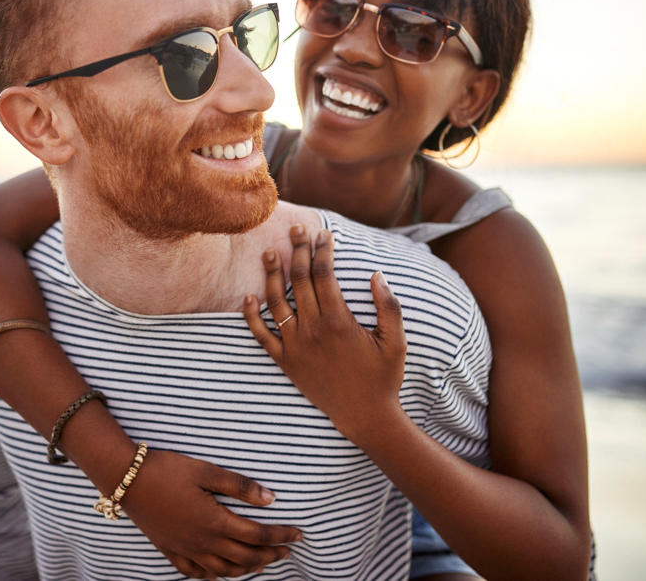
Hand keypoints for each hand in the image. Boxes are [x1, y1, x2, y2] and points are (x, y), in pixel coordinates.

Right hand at [121, 449, 301, 578]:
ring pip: (223, 571)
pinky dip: (215, 576)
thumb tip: (271, 499)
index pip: (258, 535)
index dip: (281, 536)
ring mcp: (186, 550)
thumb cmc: (168, 470)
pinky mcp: (170, 550)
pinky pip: (197, 573)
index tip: (299, 534)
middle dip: (270, 555)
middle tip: (288, 551)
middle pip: (245, 557)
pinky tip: (222, 573)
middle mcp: (203, 542)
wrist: (127, 480)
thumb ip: (239, 486)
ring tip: (263, 564)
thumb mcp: (206, 470)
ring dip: (247, 569)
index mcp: (215, 522)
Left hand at [243, 225, 406, 439]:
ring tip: (270, 252)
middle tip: (296, 229)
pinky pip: (261, 335)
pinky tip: (249, 297)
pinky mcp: (285, 362)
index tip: (323, 234)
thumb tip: (376, 274)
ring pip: (277, 302)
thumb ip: (389, 306)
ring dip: (272, 274)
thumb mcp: (396, 341)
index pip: (324, 274)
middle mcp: (313, 330)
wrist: (364, 416)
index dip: (322, 250)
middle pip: (299, 280)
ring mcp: (295, 346)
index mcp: (339, 321)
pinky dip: (252, 316)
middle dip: (297, 250)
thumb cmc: (383, 377)